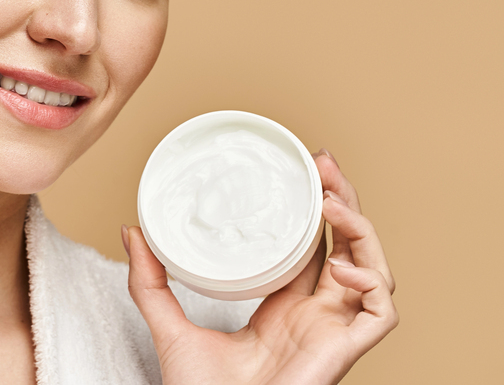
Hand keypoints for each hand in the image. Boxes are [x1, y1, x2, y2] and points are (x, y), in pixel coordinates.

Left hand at [124, 150, 397, 384]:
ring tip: (329, 198)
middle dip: (342, 199)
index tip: (303, 166)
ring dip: (359, 228)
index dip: (314, 206)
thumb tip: (132, 232)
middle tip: (321, 162)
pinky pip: (382, 313)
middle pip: (346, 245)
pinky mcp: (342, 352)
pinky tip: (342, 264)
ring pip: (373, 269)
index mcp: (282, 306)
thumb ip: (150, 282)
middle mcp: (314, 314)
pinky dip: (373, 282)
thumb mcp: (169, 326)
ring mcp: (332, 332)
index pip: (312, 245)